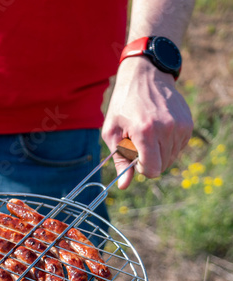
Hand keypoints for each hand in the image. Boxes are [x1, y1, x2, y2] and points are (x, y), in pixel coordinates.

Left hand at [102, 57, 192, 188]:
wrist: (145, 76)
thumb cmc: (123, 105)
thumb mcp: (112, 132)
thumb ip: (120, 160)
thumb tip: (123, 185)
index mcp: (146, 132)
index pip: (153, 170)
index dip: (142, 169)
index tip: (135, 156)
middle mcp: (167, 129)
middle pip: (162, 166)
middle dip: (149, 160)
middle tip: (139, 142)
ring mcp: (180, 125)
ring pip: (172, 158)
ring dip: (159, 152)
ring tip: (148, 134)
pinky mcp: (188, 123)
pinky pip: (179, 147)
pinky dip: (168, 144)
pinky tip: (158, 130)